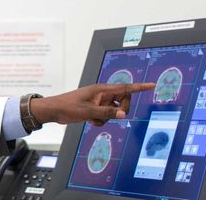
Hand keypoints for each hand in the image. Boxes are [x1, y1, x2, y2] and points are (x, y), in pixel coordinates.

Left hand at [29, 83, 154, 126]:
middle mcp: (102, 94)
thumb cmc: (69, 107)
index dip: (139, 87)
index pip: (125, 88)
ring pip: (113, 111)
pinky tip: (90, 120)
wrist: (54, 110)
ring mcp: (98, 101)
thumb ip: (107, 113)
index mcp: (102, 90)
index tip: (152, 85)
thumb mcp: (89, 112)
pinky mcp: (94, 108)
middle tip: (109, 115)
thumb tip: (123, 114)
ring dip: (107, 118)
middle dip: (119, 110)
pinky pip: (105, 116)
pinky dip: (100, 120)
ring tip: (93, 118)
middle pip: (122, 101)